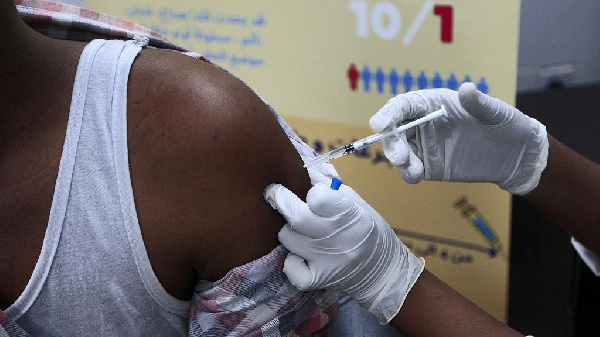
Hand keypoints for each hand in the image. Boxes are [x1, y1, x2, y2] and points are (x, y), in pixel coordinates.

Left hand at [264, 170, 423, 323]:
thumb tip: (308, 167)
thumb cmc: (368, 232)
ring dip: (289, 229)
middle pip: (297, 216)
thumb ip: (332, 186)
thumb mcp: (357, 204)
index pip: (319, 196)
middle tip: (275, 192)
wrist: (383, 273)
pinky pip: (289, 266)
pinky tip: (301, 255)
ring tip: (299, 228)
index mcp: (351, 216)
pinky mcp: (315, 280)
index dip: (312, 190)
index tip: (311, 190)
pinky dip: (291, 259)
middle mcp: (337, 238)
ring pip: (287, 237)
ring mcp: (325, 261)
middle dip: (281, 199)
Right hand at [369, 82, 548, 194]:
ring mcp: (423, 145)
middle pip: (394, 130)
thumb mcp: (496, 112)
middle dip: (392, 143)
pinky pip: (410, 169)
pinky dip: (408, 173)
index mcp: (432, 103)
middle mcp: (422, 123)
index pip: (403, 105)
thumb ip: (478, 103)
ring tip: (415, 171)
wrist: (515, 154)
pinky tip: (416, 176)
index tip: (378, 124)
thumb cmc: (506, 125)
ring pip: (398, 151)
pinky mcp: (428, 165)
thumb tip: (466, 89)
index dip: (388, 113)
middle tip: (400, 157)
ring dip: (399, 160)